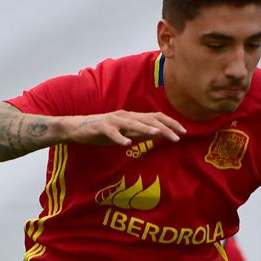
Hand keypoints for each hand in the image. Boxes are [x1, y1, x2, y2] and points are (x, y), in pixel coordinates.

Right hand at [64, 111, 184, 146]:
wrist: (76, 128)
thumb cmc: (101, 132)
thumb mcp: (124, 134)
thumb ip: (138, 134)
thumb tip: (156, 136)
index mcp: (132, 117)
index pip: (156, 117)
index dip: (171, 123)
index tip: (184, 132)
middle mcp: (125, 116)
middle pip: (149, 119)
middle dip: (165, 127)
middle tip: (179, 136)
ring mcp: (113, 121)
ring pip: (133, 123)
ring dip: (147, 129)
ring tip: (158, 135)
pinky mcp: (101, 128)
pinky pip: (112, 133)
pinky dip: (120, 138)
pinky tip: (127, 144)